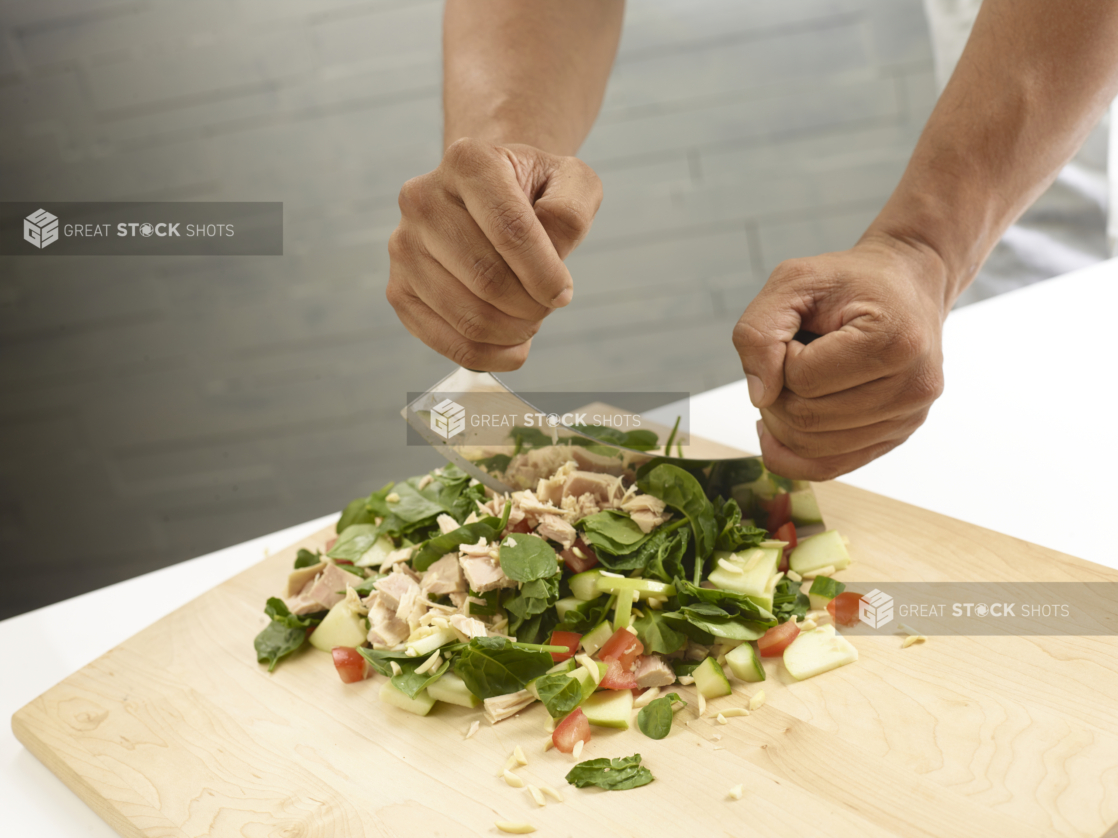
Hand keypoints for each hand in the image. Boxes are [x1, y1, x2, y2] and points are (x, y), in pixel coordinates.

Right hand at [387, 138, 602, 370]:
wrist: (487, 198)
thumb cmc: (532, 193)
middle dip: (532, 306)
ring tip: (529, 318)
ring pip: (468, 317)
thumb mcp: (570, 182)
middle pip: (487, 279)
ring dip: (514, 331)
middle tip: (547, 304)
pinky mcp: (398, 291)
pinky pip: (448, 344)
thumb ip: (572, 210)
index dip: (545, 274)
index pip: (510, 231)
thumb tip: (552, 252)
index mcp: (468, 162)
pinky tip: (511, 343)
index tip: (563, 293)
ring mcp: (403, 247)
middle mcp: (422, 200)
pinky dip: (490, 355)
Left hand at [732, 237, 949, 479]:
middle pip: (806, 420)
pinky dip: (793, 453)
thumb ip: (759, 331)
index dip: (780, 356)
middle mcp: (912, 386)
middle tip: (790, 358)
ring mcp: (908, 418)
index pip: (802, 378)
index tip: (800, 334)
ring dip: (784, 419)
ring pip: (812, 449)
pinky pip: (829, 467)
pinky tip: (778, 427)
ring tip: (797, 381)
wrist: (905, 286)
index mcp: (894, 340)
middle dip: (777, 392)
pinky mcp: (896, 437)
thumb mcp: (793, 281)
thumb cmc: (850, 281)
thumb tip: (760, 396)